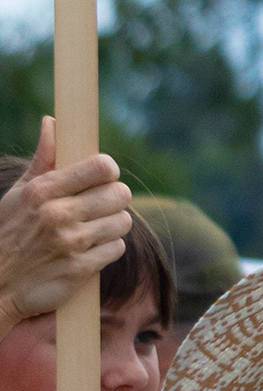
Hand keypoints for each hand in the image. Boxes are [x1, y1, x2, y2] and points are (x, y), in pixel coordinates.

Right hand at [0, 123, 130, 325]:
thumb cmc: (8, 233)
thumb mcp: (18, 194)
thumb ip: (43, 160)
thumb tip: (52, 122)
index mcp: (42, 191)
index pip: (102, 167)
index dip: (107, 172)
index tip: (99, 179)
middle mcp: (57, 214)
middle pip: (120, 194)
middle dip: (112, 199)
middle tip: (97, 207)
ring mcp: (70, 243)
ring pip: (123, 221)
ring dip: (111, 225)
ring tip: (90, 229)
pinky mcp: (80, 268)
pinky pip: (117, 248)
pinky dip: (106, 249)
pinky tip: (87, 250)